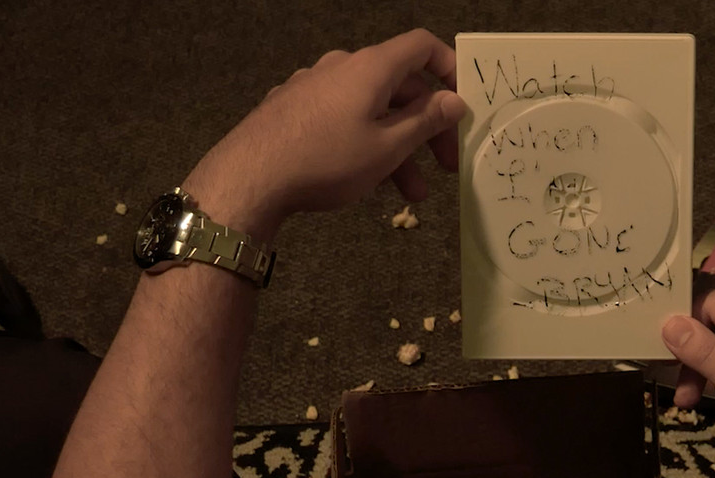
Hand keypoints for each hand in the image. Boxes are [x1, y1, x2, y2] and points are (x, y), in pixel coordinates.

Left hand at [181, 28, 467, 238]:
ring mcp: (314, 86)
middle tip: (444, 166)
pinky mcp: (292, 108)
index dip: (449, 68)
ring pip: (371, 109)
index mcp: (371, 67)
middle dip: (427, 127)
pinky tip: (364, 178)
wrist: (250, 177)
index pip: (422, 47)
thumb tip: (455, 101)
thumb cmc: (327, 160)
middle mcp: (343, 67)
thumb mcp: (388, 147)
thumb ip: (425, 121)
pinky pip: (342, 118)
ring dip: (397, 147)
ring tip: (410, 194)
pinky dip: (364, 142)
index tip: (463, 104)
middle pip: (399, 86)